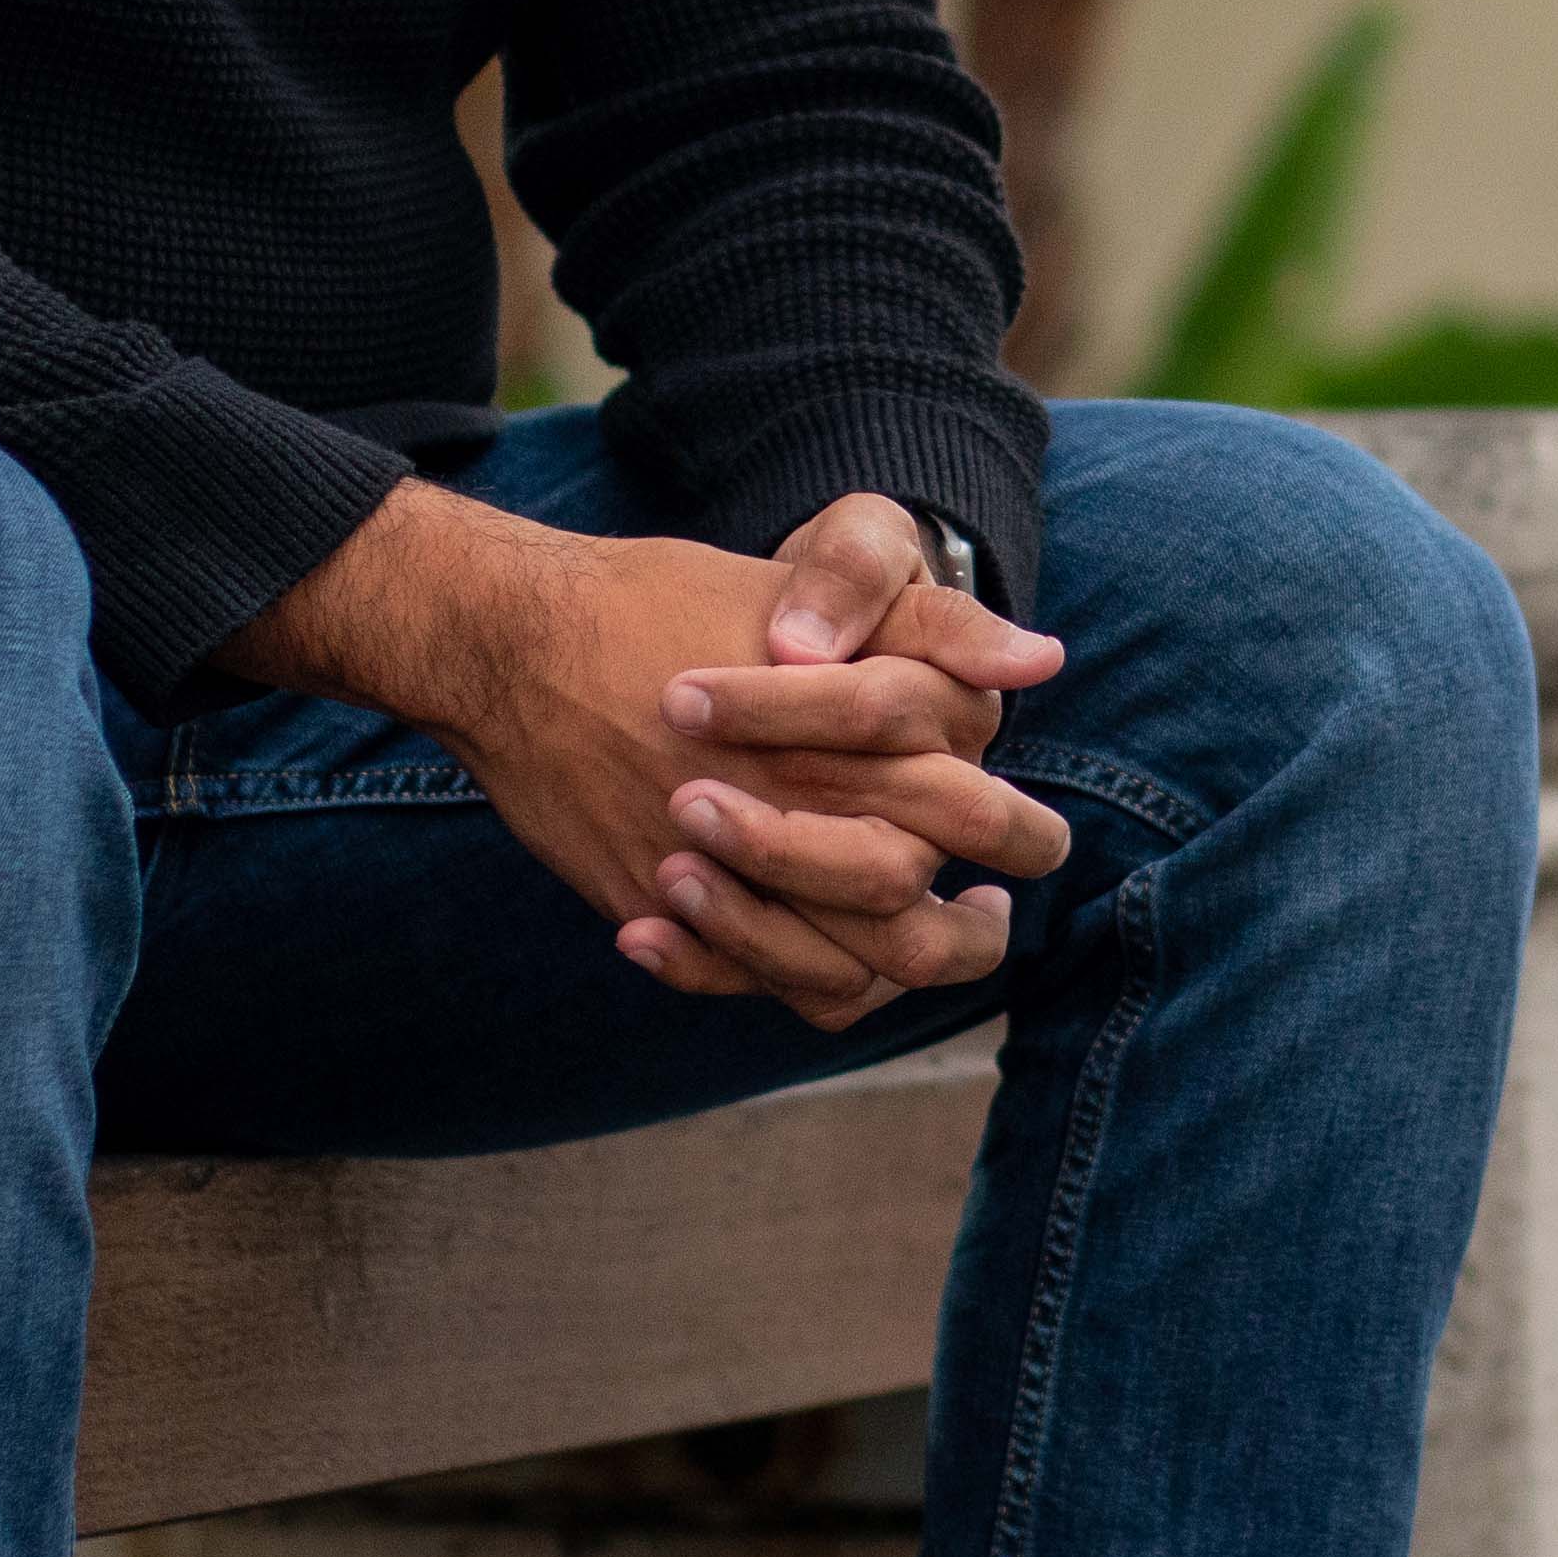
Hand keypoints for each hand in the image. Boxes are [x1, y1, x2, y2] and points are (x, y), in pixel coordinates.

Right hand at [235, 485, 1074, 1028]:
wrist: (515, 640)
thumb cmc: (672, 597)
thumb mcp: (813, 576)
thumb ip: (938, 625)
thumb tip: (1042, 662)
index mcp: (851, 727)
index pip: (973, 810)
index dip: (1014, 838)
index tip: (1022, 845)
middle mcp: (794, 804)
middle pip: (913, 908)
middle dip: (969, 931)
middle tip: (981, 912)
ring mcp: (723, 867)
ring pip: (843, 966)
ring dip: (891, 969)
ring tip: (910, 938)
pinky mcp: (659, 901)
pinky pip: (748, 980)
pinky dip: (782, 977)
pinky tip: (799, 952)